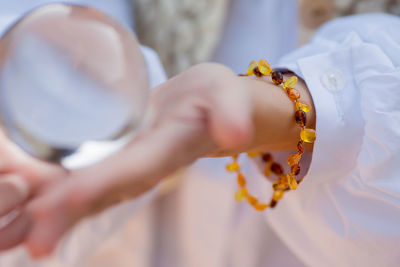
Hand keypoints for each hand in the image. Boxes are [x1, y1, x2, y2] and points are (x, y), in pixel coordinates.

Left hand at [0, 63, 253, 257]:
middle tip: (24, 241)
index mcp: (167, 150)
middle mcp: (143, 166)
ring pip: (87, 193)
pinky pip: (83, 180)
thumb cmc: (218, 98)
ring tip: (11, 234)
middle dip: (63, 216)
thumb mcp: (228, 96)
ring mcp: (128, 166)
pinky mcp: (117, 160)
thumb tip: (237, 133)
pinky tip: (26, 202)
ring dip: (50, 213)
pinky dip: (53, 195)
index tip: (63, 202)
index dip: (100, 185)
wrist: (207, 107)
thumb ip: (232, 114)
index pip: (132, 171)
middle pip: (101, 193)